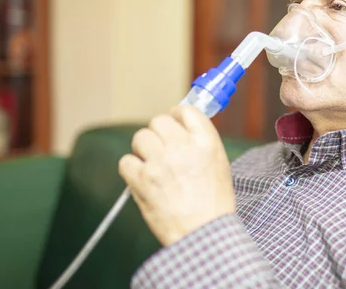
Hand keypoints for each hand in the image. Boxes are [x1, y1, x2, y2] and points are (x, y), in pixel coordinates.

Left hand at [118, 105, 235, 246]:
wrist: (203, 234)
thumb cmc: (214, 204)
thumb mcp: (219, 164)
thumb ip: (201, 142)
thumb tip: (182, 127)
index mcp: (206, 141)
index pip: (185, 110)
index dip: (176, 115)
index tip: (174, 123)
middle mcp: (182, 147)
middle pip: (158, 121)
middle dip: (158, 133)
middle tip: (161, 149)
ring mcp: (160, 162)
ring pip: (140, 137)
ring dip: (144, 150)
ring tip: (153, 167)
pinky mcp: (141, 180)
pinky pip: (126, 161)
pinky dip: (132, 170)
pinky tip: (143, 179)